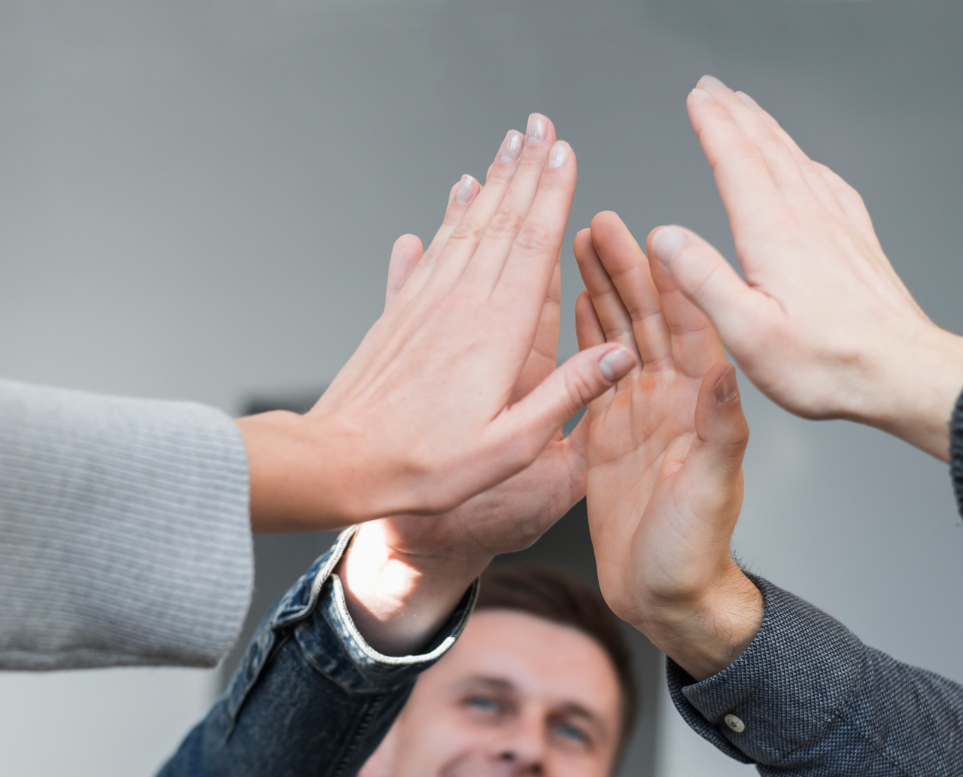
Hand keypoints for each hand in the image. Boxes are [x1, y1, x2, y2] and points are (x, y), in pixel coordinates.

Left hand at [238, 113, 635, 531]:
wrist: (340, 463)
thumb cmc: (426, 466)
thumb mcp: (512, 446)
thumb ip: (568, 394)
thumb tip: (622, 354)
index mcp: (496, 334)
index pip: (533, 246)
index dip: (553, 194)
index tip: (566, 151)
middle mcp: (460, 306)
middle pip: (502, 222)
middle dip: (526, 170)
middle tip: (540, 126)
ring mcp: (426, 305)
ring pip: (467, 228)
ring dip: (491, 183)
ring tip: (506, 145)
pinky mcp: (399, 315)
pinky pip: (430, 253)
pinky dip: (447, 219)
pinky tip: (454, 198)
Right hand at [576, 211, 761, 678]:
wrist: (666, 599)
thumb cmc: (695, 551)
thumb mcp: (712, 488)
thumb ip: (717, 428)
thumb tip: (722, 369)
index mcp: (700, 405)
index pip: (687, 325)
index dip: (667, 277)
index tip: (646, 233)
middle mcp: (670, 401)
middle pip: (647, 318)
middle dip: (623, 269)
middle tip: (598, 222)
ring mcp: (637, 414)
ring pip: (617, 337)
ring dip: (601, 290)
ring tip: (578, 243)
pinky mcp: (605, 435)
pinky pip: (592, 374)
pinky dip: (581, 335)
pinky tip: (569, 302)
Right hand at [648, 77, 962, 460]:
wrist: (903, 374)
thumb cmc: (828, 364)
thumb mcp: (746, 331)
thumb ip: (702, 278)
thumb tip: (664, 237)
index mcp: (775, 235)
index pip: (736, 162)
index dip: (713, 124)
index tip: (697, 97)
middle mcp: (809, 220)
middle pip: (768, 149)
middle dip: (737, 114)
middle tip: (715, 88)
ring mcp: (839, 228)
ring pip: (799, 161)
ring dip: (770, 131)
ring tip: (752, 111)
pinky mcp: (860, 245)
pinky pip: (832, 186)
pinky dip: (810, 163)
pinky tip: (810, 166)